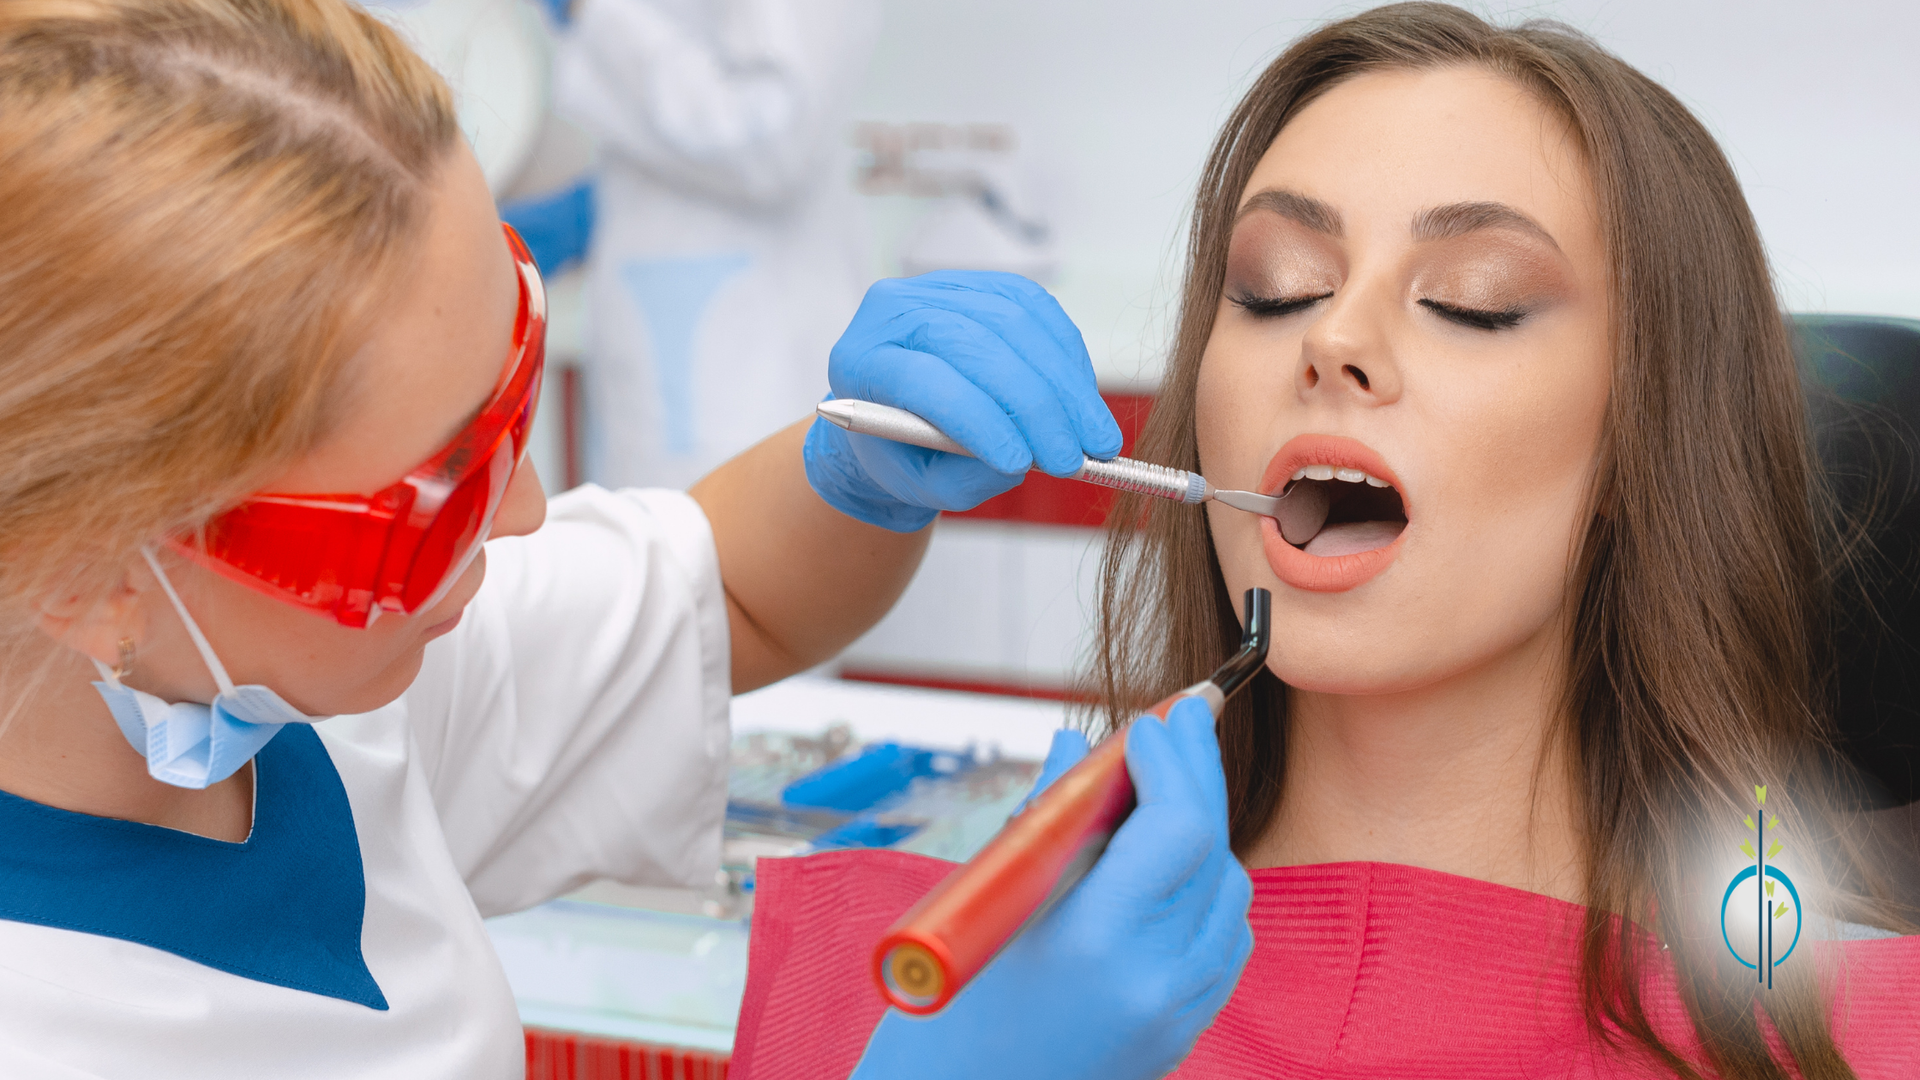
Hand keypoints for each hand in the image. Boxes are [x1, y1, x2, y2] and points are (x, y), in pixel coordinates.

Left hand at [803, 271, 1121, 531]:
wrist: (899, 415)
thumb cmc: (905, 455)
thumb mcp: (924, 485)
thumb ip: (968, 477)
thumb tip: (1027, 456)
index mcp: (861, 361)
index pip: (924, 379)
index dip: (978, 419)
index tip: (1023, 463)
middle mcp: (894, 310)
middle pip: (977, 344)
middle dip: (1036, 405)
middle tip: (1077, 456)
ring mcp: (940, 286)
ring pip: (1016, 323)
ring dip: (1065, 384)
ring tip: (1096, 437)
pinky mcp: (985, 283)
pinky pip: (1039, 310)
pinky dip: (1069, 357)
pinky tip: (1083, 398)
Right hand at [851, 698, 1254, 1079]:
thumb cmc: (954, 1016)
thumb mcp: (992, 905)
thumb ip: (1046, 819)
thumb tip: (1079, 748)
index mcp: (1097, 943)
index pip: (1177, 827)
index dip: (1175, 762)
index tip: (1157, 721)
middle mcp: (1155, 980)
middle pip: (1210, 850)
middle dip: (1195, 778)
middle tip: (1177, 727)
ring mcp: (1179, 1012)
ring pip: (1229, 892)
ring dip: (1202, 833)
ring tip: (1160, 793)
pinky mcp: (1186, 1031)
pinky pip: (1224, 939)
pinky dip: (1206, 889)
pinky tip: (1166, 867)